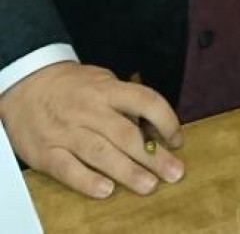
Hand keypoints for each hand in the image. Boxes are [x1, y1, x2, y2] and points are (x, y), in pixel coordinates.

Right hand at [0, 62, 184, 198]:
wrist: (28, 84)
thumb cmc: (74, 86)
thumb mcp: (103, 82)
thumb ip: (126, 102)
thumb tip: (156, 128)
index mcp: (107, 90)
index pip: (144, 100)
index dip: (166, 120)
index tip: (177, 140)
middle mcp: (89, 110)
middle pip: (126, 134)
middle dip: (153, 156)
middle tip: (174, 173)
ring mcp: (67, 131)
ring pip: (100, 153)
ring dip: (127, 171)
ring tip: (149, 186)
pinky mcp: (47, 152)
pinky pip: (68, 169)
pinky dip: (87, 181)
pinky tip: (106, 191)